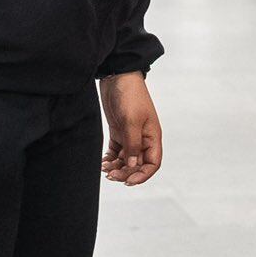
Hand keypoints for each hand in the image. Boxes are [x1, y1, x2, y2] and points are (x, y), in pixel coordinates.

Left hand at [98, 71, 161, 186]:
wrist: (117, 75)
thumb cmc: (130, 95)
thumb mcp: (131, 121)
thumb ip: (133, 145)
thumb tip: (133, 167)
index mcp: (152, 136)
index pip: (152, 163)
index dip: (142, 176)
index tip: (128, 181)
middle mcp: (143, 138)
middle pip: (137, 165)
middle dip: (125, 173)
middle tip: (111, 175)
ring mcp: (130, 135)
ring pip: (126, 160)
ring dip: (116, 167)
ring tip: (105, 168)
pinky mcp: (118, 131)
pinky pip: (116, 152)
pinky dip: (110, 159)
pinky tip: (103, 162)